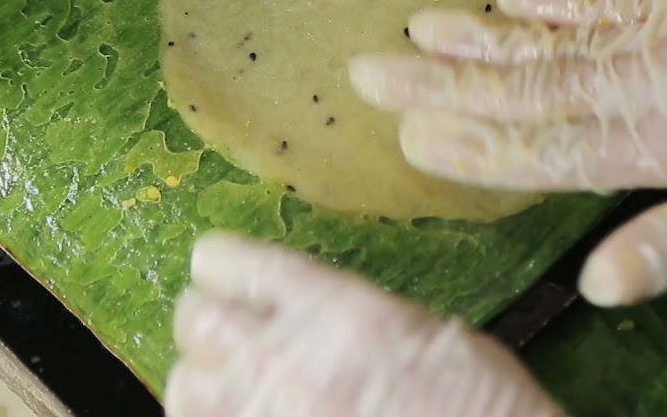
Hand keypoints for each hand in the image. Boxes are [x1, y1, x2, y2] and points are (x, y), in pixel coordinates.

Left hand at [165, 231, 565, 416]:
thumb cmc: (481, 405)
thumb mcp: (428, 332)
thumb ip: (354, 317)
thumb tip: (313, 312)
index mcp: (337, 310)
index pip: (235, 264)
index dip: (220, 264)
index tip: (218, 268)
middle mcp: (288, 361)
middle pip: (195, 320)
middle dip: (206, 322)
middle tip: (222, 330)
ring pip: (185, 386)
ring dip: (202, 382)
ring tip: (224, 387)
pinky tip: (241, 416)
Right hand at [348, 0, 666, 307]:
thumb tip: (595, 284)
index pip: (549, 150)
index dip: (476, 150)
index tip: (409, 141)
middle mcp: (651, 81)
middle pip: (530, 86)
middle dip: (445, 84)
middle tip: (369, 70)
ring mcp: (666, 35)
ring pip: (553, 39)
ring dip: (479, 38)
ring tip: (414, 27)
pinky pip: (605, 3)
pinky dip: (553, 1)